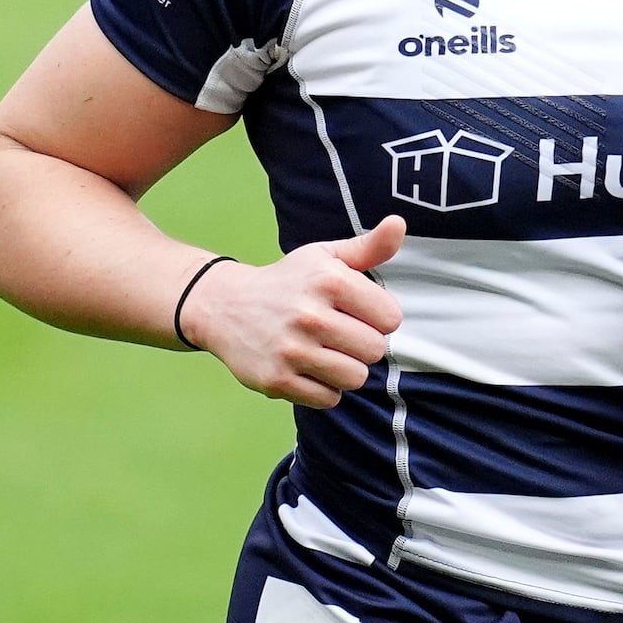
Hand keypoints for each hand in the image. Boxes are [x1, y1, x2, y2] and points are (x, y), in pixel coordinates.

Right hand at [179, 214, 406, 407]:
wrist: (224, 306)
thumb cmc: (287, 281)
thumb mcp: (325, 257)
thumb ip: (369, 246)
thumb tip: (398, 224)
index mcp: (329, 280)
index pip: (390, 318)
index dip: (378, 318)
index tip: (357, 312)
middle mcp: (309, 315)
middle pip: (374, 350)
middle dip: (362, 345)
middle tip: (338, 334)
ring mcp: (291, 350)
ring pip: (355, 377)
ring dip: (345, 369)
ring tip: (325, 352)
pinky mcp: (277, 380)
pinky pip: (328, 398)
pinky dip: (323, 388)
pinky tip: (306, 368)